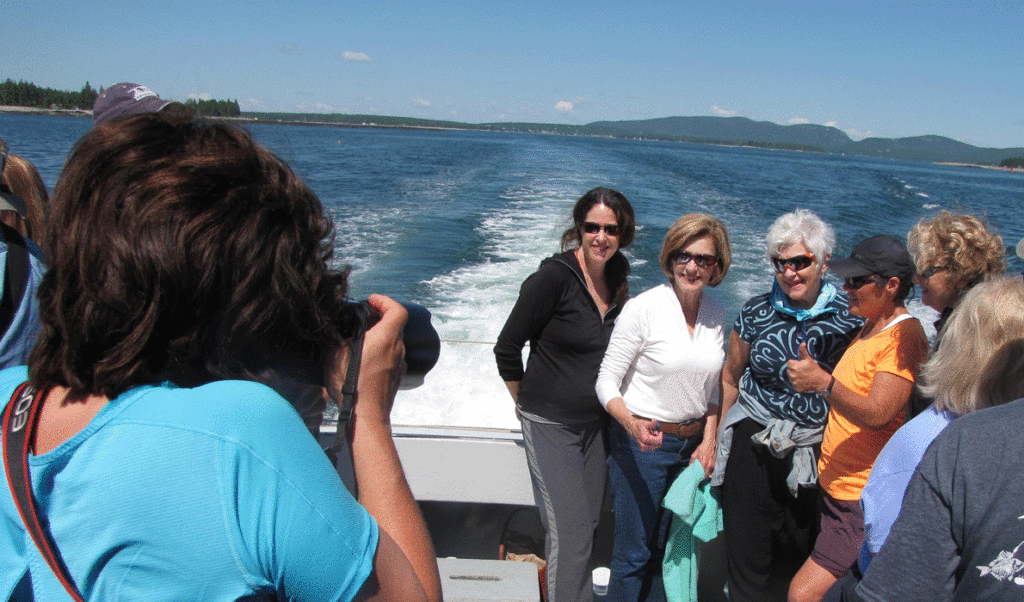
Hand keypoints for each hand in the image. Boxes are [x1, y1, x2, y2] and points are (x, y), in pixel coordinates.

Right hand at [325, 294, 407, 422]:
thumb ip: (333, 337)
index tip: (371, 301)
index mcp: (386, 338)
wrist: (366, 416)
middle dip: (378, 319)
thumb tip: (329, 326)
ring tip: (359, 340)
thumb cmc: (352, 386)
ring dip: (378, 337)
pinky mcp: (396, 377)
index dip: (385, 301)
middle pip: (394, 325)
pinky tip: (363, 360)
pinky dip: (380, 353)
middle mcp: (397, 349)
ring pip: (392, 343)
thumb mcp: (334, 356)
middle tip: (362, 319)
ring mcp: (399, 364)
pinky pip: (390, 358)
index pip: (397, 310)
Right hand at [626, 416, 662, 450]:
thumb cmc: (639, 424)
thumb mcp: (646, 422)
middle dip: (658, 438)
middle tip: (654, 432)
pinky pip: (651, 448)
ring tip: (651, 434)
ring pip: (655, 447)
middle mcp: (644, 445)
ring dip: (655, 441)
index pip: (659, 441)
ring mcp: (643, 448)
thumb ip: (652, 423)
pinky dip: (652, 443)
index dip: (661, 436)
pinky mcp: (642, 449)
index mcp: (645, 439)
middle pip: (658, 445)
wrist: (631, 428)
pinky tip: (649, 438)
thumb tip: (655, 421)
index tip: (659, 431)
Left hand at [690, 436, 715, 477]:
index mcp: (702, 463)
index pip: (701, 474)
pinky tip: (707, 469)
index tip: (698, 478)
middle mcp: (708, 465)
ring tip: (704, 473)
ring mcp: (712, 464)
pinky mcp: (715, 463)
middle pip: (706, 475)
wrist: (709, 444)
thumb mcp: (694, 454)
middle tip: (701, 477)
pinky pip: (712, 469)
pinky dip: (710, 470)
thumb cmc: (701, 449)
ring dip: (707, 474)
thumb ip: (692, 461)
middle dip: (704, 477)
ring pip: (710, 473)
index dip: (700, 477)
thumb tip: (690, 466)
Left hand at [786, 342, 829, 393]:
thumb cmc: (814, 369)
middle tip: (802, 370)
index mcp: (793, 366)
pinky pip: (793, 383)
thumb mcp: (809, 359)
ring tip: (803, 375)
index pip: (789, 362)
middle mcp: (792, 375)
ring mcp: (793, 382)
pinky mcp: (795, 387)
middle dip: (794, 369)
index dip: (795, 363)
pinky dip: (797, 382)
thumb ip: (803, 351)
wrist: (820, 381)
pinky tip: (803, 381)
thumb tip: (802, 343)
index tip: (801, 365)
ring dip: (795, 375)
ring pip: (791, 376)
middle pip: (789, 369)